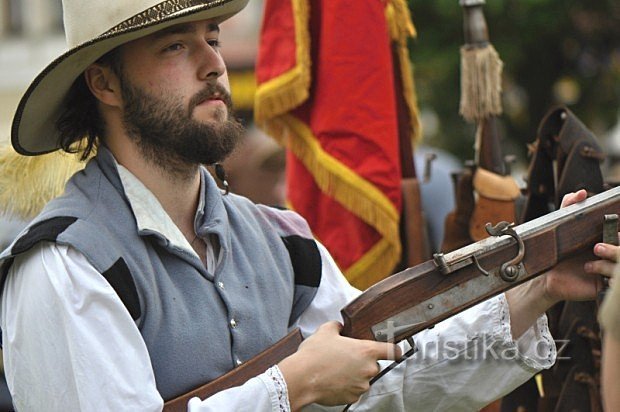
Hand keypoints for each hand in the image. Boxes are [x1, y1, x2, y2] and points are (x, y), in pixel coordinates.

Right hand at [278, 321, 401, 409]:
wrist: (302, 378)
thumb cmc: (315, 355)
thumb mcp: (325, 331)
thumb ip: (337, 326)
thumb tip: (339, 327)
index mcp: (366, 351)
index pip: (392, 351)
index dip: (394, 350)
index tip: (395, 351)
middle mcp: (368, 369)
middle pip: (374, 365)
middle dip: (363, 362)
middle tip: (346, 358)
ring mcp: (361, 386)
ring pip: (363, 379)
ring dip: (354, 375)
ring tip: (336, 369)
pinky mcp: (352, 398)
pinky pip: (353, 390)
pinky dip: (346, 386)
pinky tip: (333, 380)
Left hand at [506, 189, 617, 336]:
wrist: (546, 275)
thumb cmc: (557, 250)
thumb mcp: (561, 226)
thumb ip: (570, 206)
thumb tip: (581, 193)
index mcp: (609, 239)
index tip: (618, 232)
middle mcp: (614, 256)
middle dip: (618, 247)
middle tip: (603, 244)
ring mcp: (611, 272)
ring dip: (610, 261)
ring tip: (591, 259)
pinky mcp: (605, 286)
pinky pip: (616, 283)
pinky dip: (607, 275)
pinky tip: (589, 269)